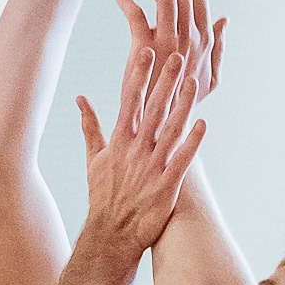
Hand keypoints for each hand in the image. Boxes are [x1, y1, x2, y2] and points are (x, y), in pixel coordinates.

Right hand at [76, 47, 204, 255]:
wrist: (111, 234)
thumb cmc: (104, 195)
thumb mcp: (93, 158)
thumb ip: (90, 126)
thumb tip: (80, 98)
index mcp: (118, 141)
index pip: (128, 101)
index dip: (138, 75)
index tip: (146, 51)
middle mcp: (135, 151)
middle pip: (152, 110)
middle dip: (165, 82)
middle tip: (177, 56)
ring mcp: (152, 167)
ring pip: (170, 131)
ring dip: (182, 106)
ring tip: (193, 83)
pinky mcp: (166, 186)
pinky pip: (182, 160)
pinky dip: (192, 143)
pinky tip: (204, 124)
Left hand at [117, 0, 225, 103]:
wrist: (161, 128)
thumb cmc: (183, 103)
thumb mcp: (210, 78)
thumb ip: (219, 48)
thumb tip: (224, 18)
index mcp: (205, 40)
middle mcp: (191, 39)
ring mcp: (169, 45)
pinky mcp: (145, 52)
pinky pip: (136, 15)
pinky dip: (127, 2)